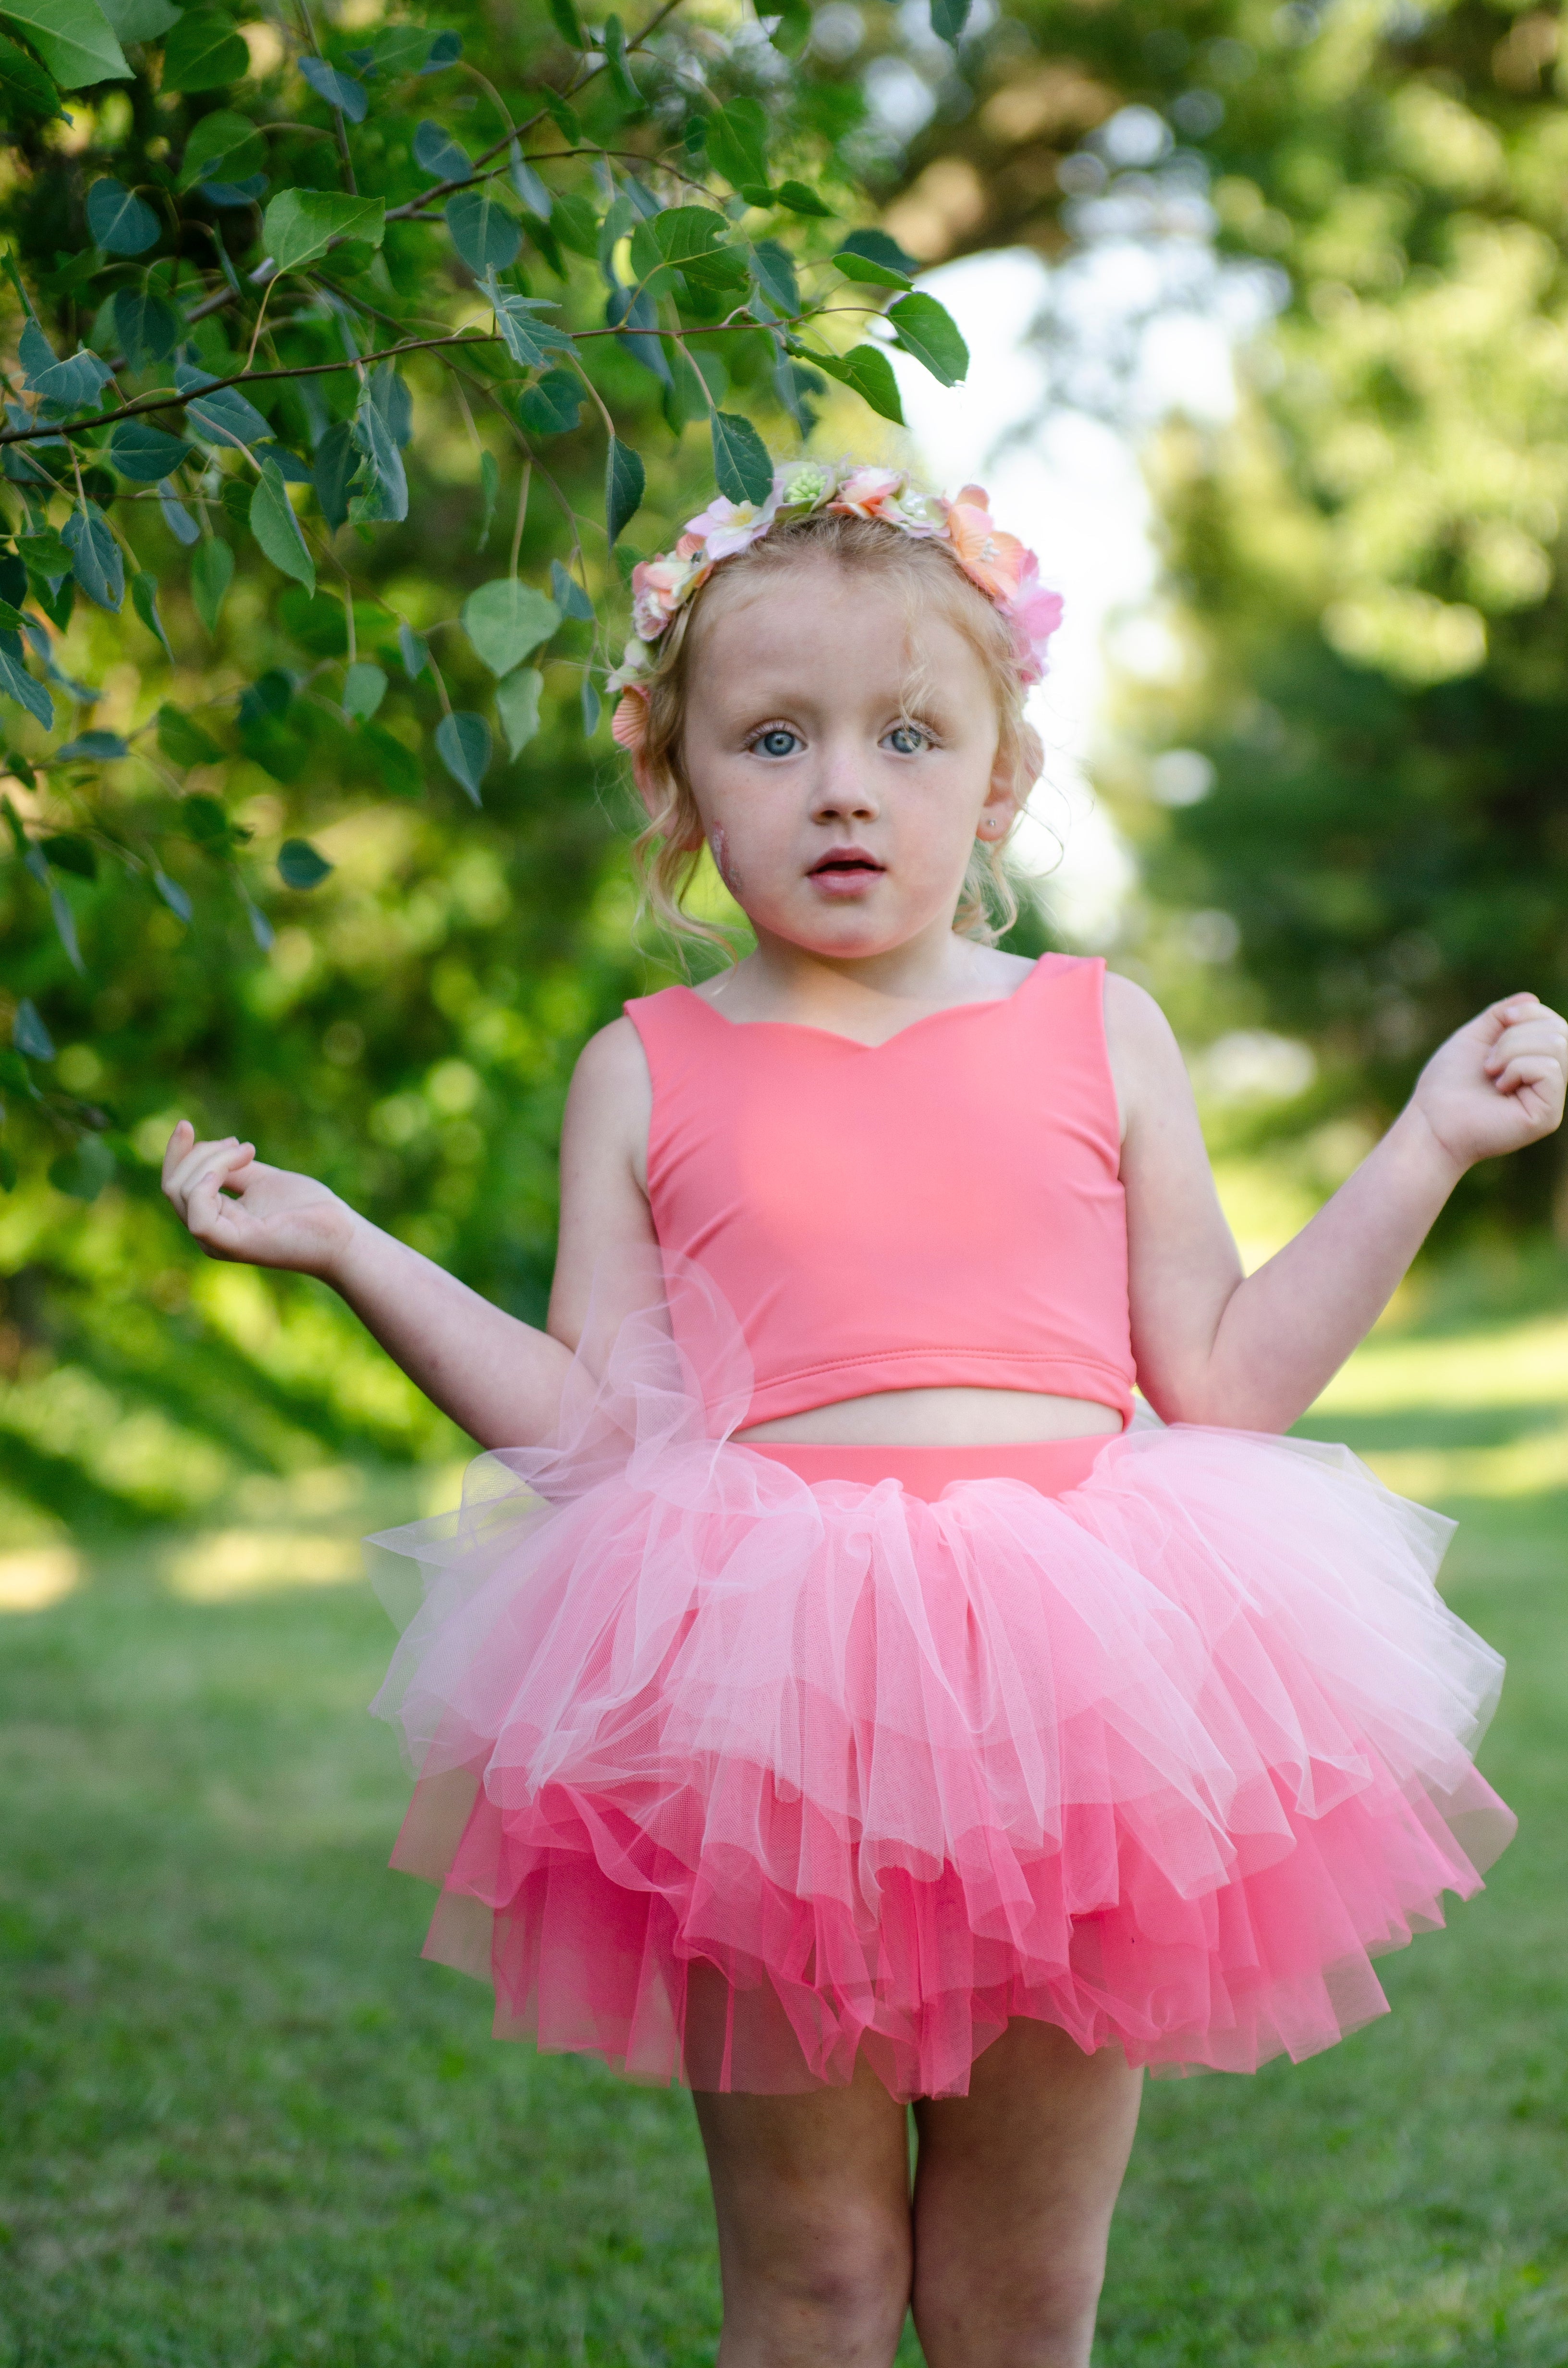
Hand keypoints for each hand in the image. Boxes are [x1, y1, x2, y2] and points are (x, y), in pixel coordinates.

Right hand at [161, 1120, 356, 1278]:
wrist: (342, 1233)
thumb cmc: (307, 1209)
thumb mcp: (262, 1179)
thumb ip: (232, 1169)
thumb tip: (206, 1150)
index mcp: (214, 1219)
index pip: (175, 1185)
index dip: (174, 1154)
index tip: (186, 1124)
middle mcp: (209, 1234)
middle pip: (174, 1186)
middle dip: (198, 1153)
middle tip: (240, 1143)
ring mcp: (218, 1243)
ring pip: (183, 1192)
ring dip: (212, 1160)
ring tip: (248, 1151)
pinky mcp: (233, 1245)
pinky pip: (198, 1217)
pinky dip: (205, 1186)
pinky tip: (226, 1169)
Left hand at [1410, 994, 1567, 1170]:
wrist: (1431, 1120)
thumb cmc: (1447, 1083)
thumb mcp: (1475, 1037)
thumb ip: (1501, 1016)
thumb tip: (1531, 998)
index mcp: (1535, 1063)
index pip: (1555, 1025)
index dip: (1532, 1012)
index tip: (1504, 1018)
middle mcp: (1548, 1082)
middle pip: (1559, 1031)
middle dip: (1516, 1033)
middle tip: (1488, 1060)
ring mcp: (1550, 1100)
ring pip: (1556, 1046)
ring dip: (1512, 1049)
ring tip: (1490, 1071)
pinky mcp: (1547, 1115)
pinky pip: (1548, 1069)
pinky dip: (1518, 1067)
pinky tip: (1499, 1086)